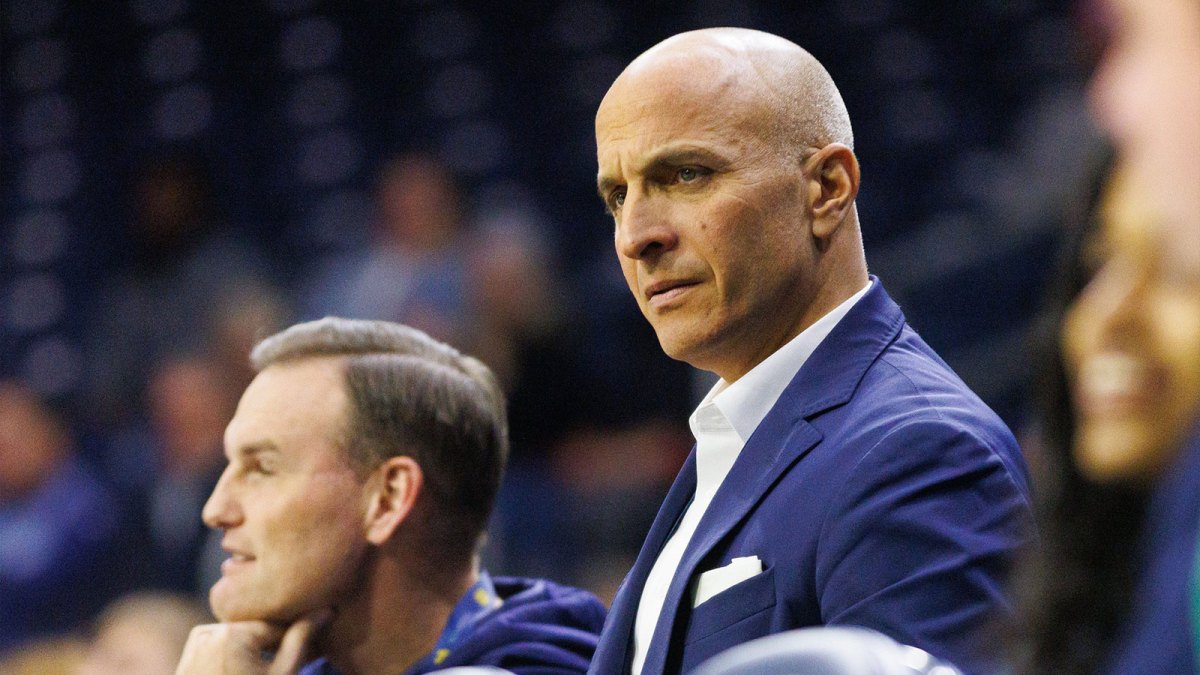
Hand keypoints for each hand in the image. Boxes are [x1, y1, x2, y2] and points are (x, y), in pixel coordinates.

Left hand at [175, 611, 330, 674]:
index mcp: (234, 632)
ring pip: (241, 638)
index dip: (293, 645)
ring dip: (253, 653)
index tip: (303, 659)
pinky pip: (222, 646)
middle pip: (257, 632)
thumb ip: (301, 640)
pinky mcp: (189, 653)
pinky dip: (234, 657)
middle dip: (271, 649)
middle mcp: (211, 629)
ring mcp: (197, 641)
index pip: (278, 627)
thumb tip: (327, 611)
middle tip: (273, 672)